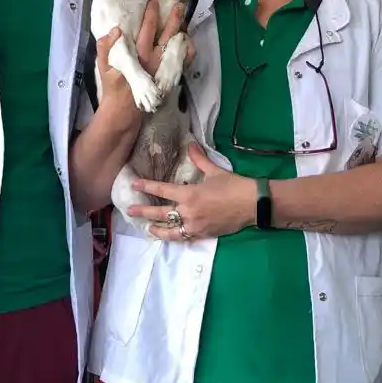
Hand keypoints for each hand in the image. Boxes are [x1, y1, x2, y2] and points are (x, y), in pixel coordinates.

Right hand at [94, 0, 193, 113]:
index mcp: (139, 56)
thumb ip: (105, 48)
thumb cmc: (113, 86)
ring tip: (185, 18)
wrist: (125, 110)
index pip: (147, 30)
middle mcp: (155, 60)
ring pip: (178, 46)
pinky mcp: (169, 76)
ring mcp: (164, 68)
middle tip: (179, 5)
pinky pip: (183, 62)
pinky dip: (187, 51)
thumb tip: (114, 30)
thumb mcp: (103, 68)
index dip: (151, 15)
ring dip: (182, 31)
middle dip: (174, 19)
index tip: (153, 1)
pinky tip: (187, 40)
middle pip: (168, 35)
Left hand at [129, 144, 256, 239]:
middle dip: (144, 211)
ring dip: (156, 229)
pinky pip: (183, 237)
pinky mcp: (203, 234)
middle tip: (129, 211)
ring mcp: (195, 225)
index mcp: (190, 194)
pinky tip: (168, 235)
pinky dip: (173, 236)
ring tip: (146, 228)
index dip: (147, 186)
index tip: (134, 184)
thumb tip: (190, 145)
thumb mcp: (215, 170)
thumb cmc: (234, 185)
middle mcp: (189, 212)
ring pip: (170, 230)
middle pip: (161, 213)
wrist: (252, 205)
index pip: (163, 190)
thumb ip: (199, 159)